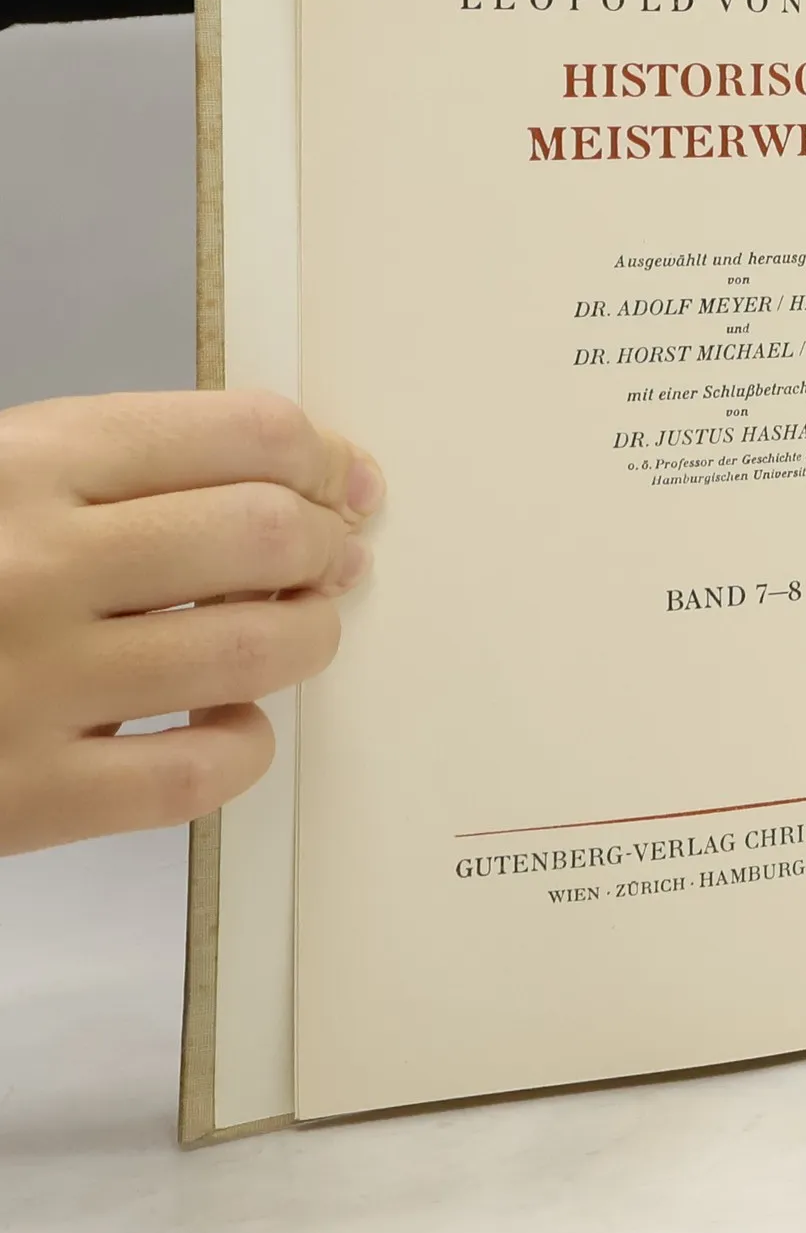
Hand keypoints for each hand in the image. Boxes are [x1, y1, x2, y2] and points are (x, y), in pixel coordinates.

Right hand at [0, 390, 381, 855]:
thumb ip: (118, 470)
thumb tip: (304, 477)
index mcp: (20, 463)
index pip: (241, 434)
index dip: (322, 456)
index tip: (345, 479)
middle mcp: (33, 564)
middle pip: (266, 535)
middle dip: (327, 545)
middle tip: (335, 557)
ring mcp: (31, 685)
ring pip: (255, 649)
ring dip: (309, 636)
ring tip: (302, 627)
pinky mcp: (26, 799)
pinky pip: (201, 773)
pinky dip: (245, 743)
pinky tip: (227, 722)